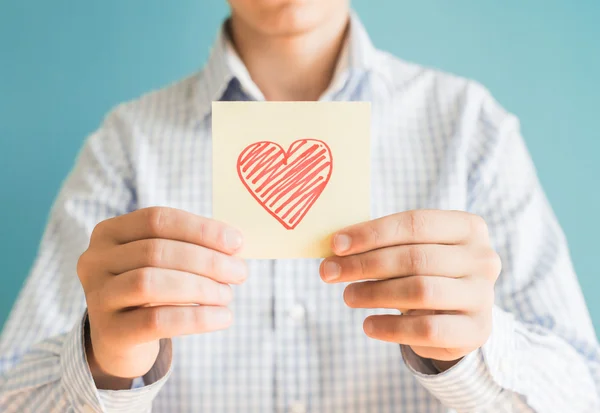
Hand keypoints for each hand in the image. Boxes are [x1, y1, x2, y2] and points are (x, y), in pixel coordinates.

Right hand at [77, 207, 246, 387]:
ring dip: (201, 288)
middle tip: (240, 272)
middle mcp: (95, 260)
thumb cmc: (153, 291)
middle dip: (207, 261)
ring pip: (151, 284)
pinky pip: (156, 322)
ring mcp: (98, 297)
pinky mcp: (109, 332)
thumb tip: (236, 244)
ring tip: (228, 295)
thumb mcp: (165, 262)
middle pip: (156, 251)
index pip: (157, 219)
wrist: (122, 340)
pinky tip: (223, 317)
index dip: (200, 229)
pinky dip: (197, 319)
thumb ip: (192, 247)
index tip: (237, 243)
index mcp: (109, 232)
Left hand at [319, 210, 500, 369]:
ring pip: (420, 290)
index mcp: (468, 227)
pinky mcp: (476, 330)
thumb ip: (381, 244)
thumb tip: (336, 246)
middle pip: (414, 257)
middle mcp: (483, 258)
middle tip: (329, 272)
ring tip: (348, 296)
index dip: (371, 233)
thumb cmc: (426, 272)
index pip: (414, 223)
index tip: (335, 245)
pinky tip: (368, 325)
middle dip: (364, 264)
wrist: (459, 315)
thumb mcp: (410, 250)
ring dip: (374, 293)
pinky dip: (391, 327)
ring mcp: (483, 295)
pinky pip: (427, 329)